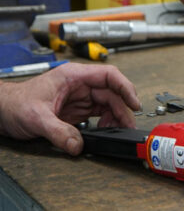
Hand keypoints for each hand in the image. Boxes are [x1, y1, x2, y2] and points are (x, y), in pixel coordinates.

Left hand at [0, 63, 140, 154]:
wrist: (4, 112)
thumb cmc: (15, 104)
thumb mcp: (36, 117)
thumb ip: (58, 132)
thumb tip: (77, 145)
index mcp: (73, 76)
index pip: (108, 76)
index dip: (125, 87)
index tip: (134, 102)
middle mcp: (80, 85)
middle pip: (112, 93)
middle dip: (122, 109)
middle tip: (127, 126)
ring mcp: (81, 97)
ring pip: (109, 104)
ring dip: (117, 118)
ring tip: (117, 131)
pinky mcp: (80, 109)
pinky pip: (101, 114)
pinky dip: (108, 123)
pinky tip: (106, 131)